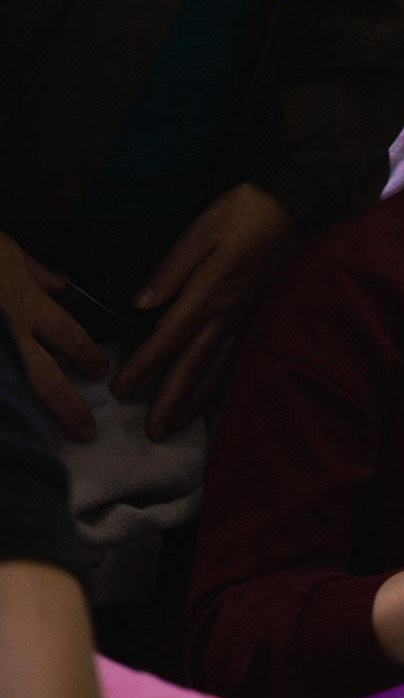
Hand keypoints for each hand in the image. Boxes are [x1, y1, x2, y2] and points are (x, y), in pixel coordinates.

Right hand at [0, 234, 103, 441]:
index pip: (71, 337)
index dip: (89, 356)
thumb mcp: (6, 250)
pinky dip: (4, 408)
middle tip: (85, 432)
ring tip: (41, 447)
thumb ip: (36, 271)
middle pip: (46, 380)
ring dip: (28, 421)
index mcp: (26, 305)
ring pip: (13, 393)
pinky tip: (7, 428)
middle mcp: (8, 334)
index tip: (99, 371)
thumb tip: (63, 283)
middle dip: (68, 408)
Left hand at [114, 182, 300, 438]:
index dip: (145, 365)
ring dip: (195, 398)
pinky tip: (210, 394)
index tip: (122, 389)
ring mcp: (242, 314)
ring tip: (178, 425)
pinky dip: (219, 381)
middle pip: (194, 364)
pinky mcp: (252, 312)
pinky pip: (233, 355)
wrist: (289, 207)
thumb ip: (172, 269)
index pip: (170, 336)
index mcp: (208, 291)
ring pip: (216, 366)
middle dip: (173, 399)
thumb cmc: (241, 213)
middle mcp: (225, 311)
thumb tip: (141, 304)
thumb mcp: (201, 231)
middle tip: (154, 432)